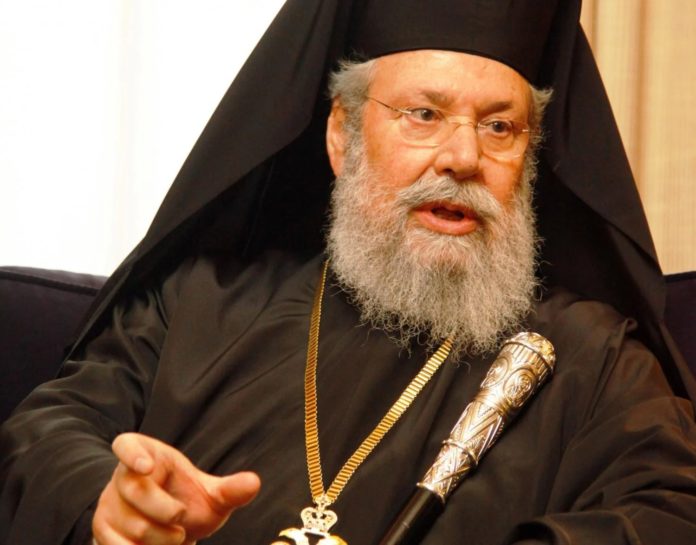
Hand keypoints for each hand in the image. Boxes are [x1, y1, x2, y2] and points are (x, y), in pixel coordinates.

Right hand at [92, 433, 260, 544]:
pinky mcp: (101, 529)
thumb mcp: (211, 496)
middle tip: (181, 525)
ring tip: (175, 537)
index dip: (133, 455)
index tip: (147, 466)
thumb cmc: (188, 502)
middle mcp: (122, 476)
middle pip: (137, 493)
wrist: (168, 530)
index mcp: (148, 455)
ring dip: (159, 539)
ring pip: (131, 525)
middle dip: (166, 514)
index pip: (128, 445)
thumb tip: (254, 482)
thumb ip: (230, 490)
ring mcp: (108, 503)